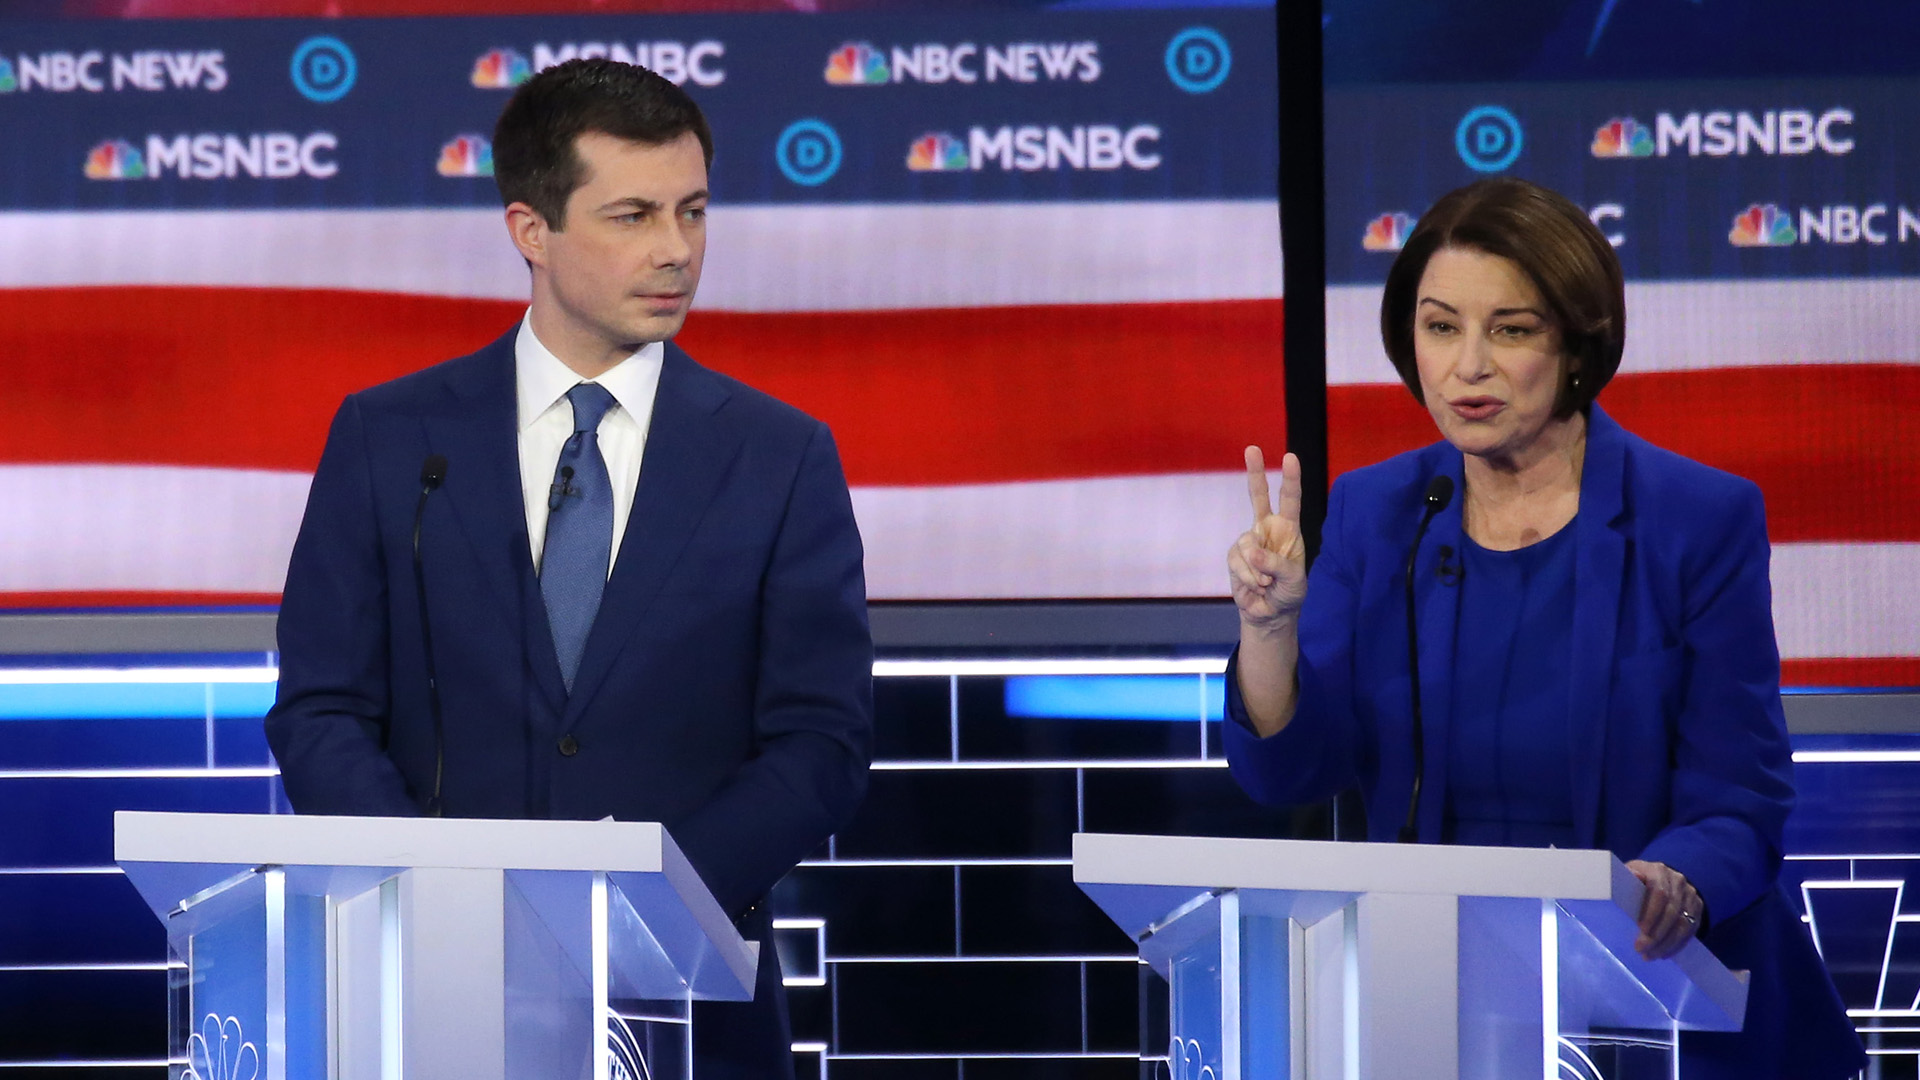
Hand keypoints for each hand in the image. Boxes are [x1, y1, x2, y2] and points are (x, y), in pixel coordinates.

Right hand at [1229, 447, 1307, 632]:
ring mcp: (1249, 542)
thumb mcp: (1294, 580)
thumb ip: (1276, 564)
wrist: (1270, 613)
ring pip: (1246, 545)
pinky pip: (1238, 562)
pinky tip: (1256, 586)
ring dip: (1257, 570)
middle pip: (1258, 496)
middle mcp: (1267, 529)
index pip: (1290, 500)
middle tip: (1252, 448)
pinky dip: (1248, 577)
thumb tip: (1252, 553)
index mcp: (1288, 529)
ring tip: (1267, 583)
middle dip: (1254, 472)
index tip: (1290, 457)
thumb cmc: (1289, 592)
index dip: (1290, 479)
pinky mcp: (1234, 557)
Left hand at [1626, 859, 1703, 960]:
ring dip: (1666, 943)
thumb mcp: (1627, 875)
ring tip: (1650, 955)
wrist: (1660, 878)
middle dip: (1657, 934)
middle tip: (1641, 950)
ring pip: (1683, 923)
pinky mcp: (1697, 907)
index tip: (1641, 930)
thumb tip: (1632, 875)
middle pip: (1672, 911)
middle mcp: (1678, 880)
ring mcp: (1690, 894)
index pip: (1660, 893)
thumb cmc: (1636, 880)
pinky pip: (1691, 930)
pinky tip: (1664, 954)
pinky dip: (1677, 944)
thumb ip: (1626, 878)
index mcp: (1658, 871)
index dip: (1652, 913)